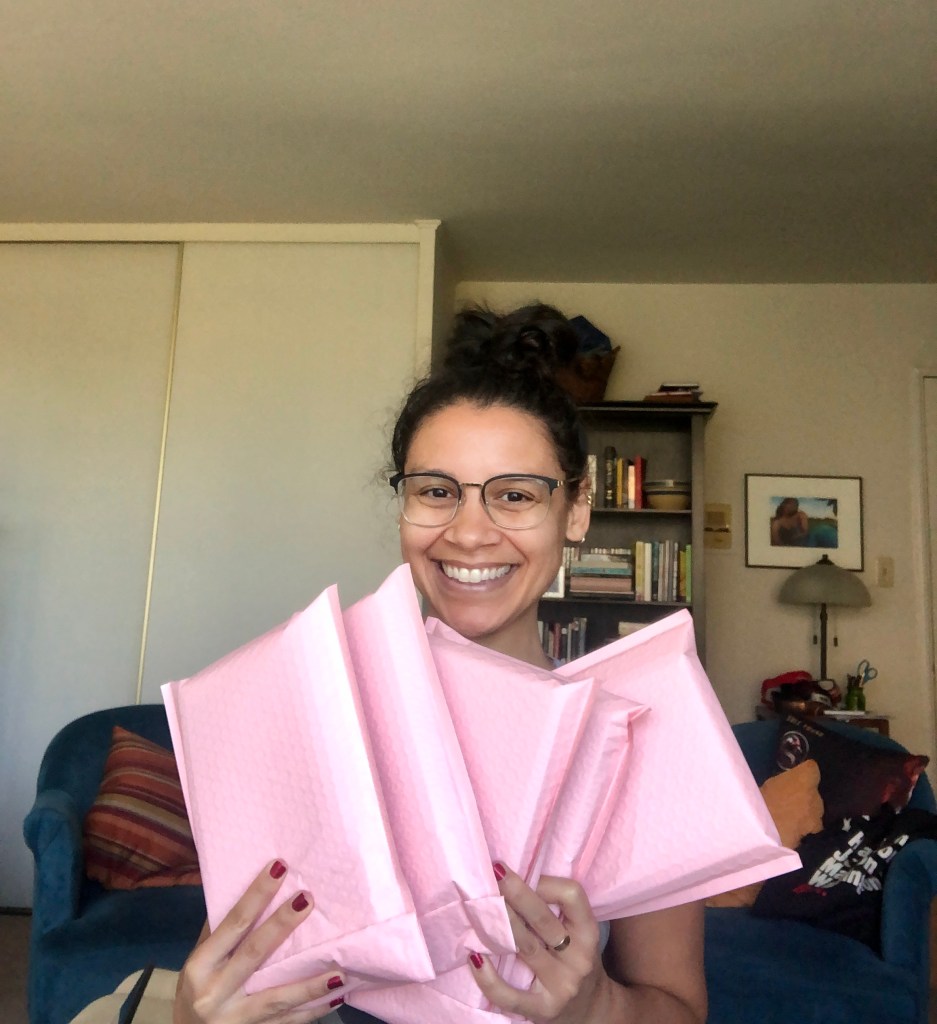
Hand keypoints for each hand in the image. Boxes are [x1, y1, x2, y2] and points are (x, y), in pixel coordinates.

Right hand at [173, 859, 344, 1023]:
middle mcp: (215, 991)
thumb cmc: (194, 990)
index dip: (256, 895)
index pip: (233, 924)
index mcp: (201, 966)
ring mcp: (235, 1018)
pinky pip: (287, 1023)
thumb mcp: (197, 960)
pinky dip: (312, 1011)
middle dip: (282, 924)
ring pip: (277, 998)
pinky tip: (337, 996)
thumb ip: (219, 932)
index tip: (279, 867)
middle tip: (308, 899)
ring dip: (310, 984)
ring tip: (339, 969)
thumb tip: (245, 887)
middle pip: (254, 953)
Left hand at [469, 863, 611, 1023]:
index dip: (546, 881)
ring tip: (478, 904)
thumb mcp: (578, 934)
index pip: (572, 896)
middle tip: (494, 871)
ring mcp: (562, 985)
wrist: (592, 1011)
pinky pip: (511, 995)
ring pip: (525, 948)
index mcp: (588, 932)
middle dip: (516, 892)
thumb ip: (556, 911)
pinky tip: (474, 957)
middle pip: (542, 919)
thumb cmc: (575, 960)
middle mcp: (578, 958)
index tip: (526, 873)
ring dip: (499, 924)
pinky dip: (489, 978)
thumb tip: (513, 877)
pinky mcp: (543, 1010)